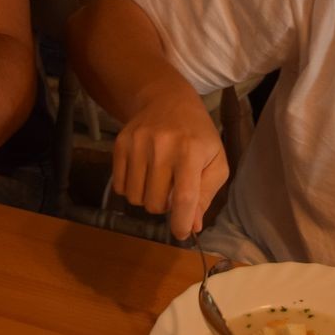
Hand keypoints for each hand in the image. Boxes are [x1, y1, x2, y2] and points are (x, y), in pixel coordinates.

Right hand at [112, 93, 228, 239]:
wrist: (167, 100)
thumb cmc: (197, 135)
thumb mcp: (215, 161)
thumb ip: (206, 194)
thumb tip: (193, 225)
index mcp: (192, 152)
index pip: (184, 198)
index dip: (182, 222)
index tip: (182, 233)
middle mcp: (162, 147)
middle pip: (156, 203)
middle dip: (165, 206)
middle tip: (172, 190)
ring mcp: (137, 144)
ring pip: (135, 199)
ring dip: (147, 198)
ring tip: (158, 182)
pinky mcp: (120, 144)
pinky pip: (120, 187)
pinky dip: (132, 189)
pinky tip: (143, 174)